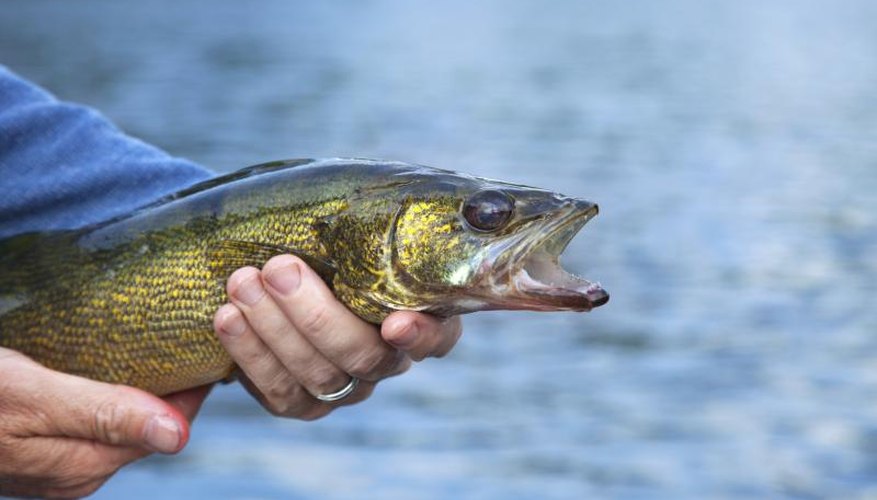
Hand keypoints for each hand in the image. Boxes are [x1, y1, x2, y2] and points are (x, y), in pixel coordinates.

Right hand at [0, 348, 210, 497]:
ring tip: (167, 352)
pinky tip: (119, 370)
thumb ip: (105, 415)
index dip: (194, 390)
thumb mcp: (38, 399)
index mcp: (86, 464)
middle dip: (177, 389)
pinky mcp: (45, 450)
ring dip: (149, 391)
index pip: (169, 428)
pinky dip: (118, 395)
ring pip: (127, 425)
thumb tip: (177, 435)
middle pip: (152, 427)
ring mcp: (61, 465)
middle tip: (197, 345)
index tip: (213, 354)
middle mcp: (79, 472)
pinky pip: (100, 423)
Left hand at [213, 255, 462, 418]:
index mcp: (421, 318)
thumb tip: (373, 202)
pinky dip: (251, 352)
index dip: (421, 336)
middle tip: (280, 268)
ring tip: (241, 282)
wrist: (286, 275)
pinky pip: (280, 390)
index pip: (438, 338)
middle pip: (366, 356)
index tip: (395, 323)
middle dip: (317, 315)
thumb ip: (372, 230)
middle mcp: (389, 360)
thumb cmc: (337, 245)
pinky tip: (227, 317)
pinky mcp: (305, 404)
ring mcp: (348, 388)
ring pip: (320, 374)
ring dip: (274, 328)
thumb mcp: (360, 231)